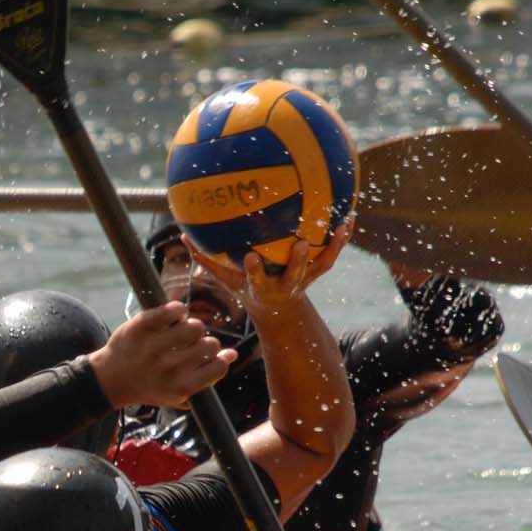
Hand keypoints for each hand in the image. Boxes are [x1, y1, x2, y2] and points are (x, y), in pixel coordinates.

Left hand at [89, 301, 233, 410]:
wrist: (111, 379)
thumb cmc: (150, 385)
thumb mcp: (178, 392)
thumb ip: (207, 377)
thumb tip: (233, 354)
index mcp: (182, 386)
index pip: (219, 367)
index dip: (217, 360)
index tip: (207, 358)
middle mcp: (170, 368)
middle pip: (209, 345)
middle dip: (204, 344)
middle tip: (190, 346)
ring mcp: (154, 346)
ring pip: (195, 327)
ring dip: (191, 328)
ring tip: (181, 332)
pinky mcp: (141, 327)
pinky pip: (174, 310)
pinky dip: (178, 310)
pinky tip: (173, 317)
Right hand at [186, 219, 351, 317]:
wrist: (279, 313)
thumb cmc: (247, 289)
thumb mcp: (226, 279)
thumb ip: (206, 260)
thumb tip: (183, 236)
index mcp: (262, 287)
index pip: (256, 280)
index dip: (255, 270)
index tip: (251, 256)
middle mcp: (286, 285)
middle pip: (294, 275)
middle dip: (298, 262)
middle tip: (302, 243)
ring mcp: (304, 280)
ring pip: (321, 265)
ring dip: (333, 247)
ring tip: (342, 224)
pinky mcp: (317, 272)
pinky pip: (331, 255)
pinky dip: (340, 239)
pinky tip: (348, 217)